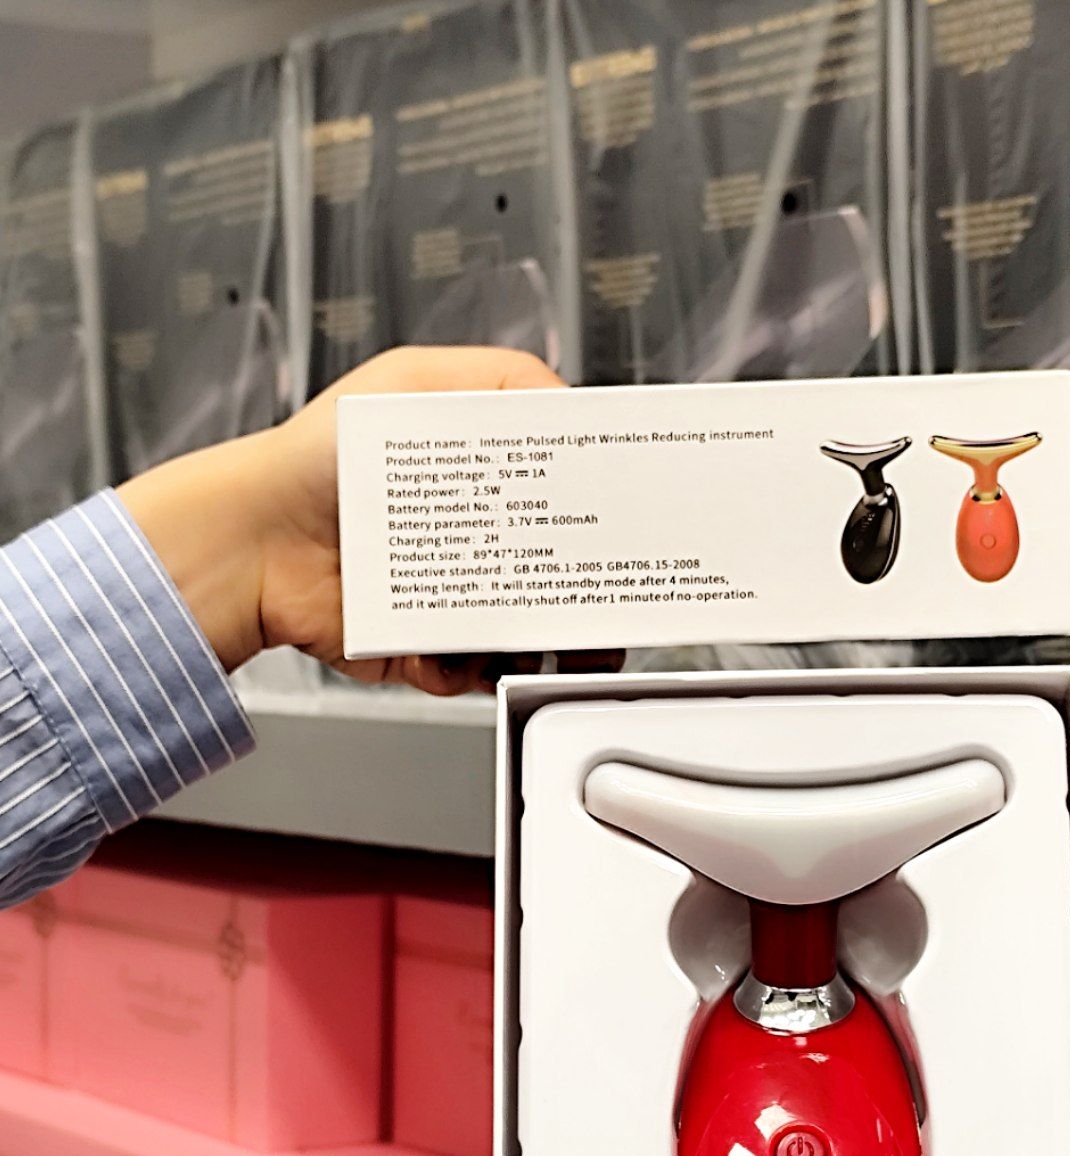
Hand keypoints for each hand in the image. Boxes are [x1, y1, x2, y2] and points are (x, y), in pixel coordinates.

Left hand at [117, 346, 596, 693]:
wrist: (255, 542)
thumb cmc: (316, 458)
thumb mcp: (414, 381)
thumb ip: (501, 382)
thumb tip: (570, 407)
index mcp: (479, 480)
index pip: (560, 497)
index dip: (597, 510)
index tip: (628, 520)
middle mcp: (470, 542)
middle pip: (556, 576)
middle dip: (588, 594)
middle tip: (607, 600)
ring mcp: (450, 600)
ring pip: (526, 634)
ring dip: (548, 644)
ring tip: (558, 643)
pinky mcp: (425, 650)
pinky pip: (471, 672)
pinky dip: (472, 670)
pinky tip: (458, 651)